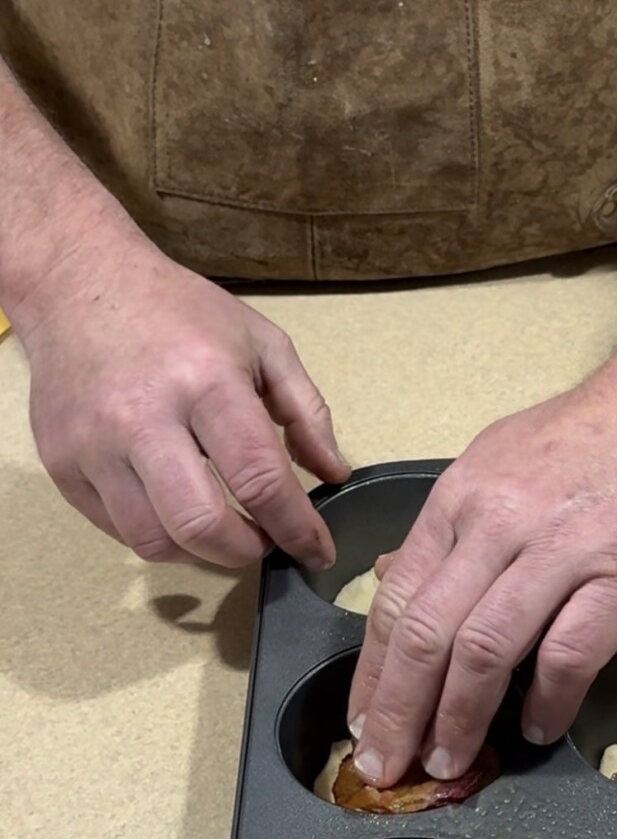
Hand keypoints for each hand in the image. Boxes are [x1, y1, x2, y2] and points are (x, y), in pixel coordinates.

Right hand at [18, 227, 349, 566]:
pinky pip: (115, 529)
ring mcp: (94, 445)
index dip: (296, 527)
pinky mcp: (61, 463)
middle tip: (264, 542)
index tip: (317, 551)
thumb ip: (306, 410)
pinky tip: (176, 511)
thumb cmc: (179, 313)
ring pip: (153, 541)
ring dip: (200, 553)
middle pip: (200, 525)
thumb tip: (334, 474)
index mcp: (206, 381)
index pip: (259, 478)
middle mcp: (144, 417)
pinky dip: (157, 535)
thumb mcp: (261, 342)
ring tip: (223, 529)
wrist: (79, 285)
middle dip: (246, 551)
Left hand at [348, 322, 616, 786]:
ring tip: (449, 763)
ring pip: (484, 650)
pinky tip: (536, 729)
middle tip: (385, 766)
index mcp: (461, 496)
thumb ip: (452, 524)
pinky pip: (568, 653)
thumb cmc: (595, 433)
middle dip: (398, 712)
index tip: (363, 720)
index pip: (396, 597)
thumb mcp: (500, 460)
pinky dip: (545, 701)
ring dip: (458, 719)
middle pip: (426, 633)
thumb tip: (398, 574)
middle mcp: (498, 521)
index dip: (373, 671)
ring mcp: (560, 547)